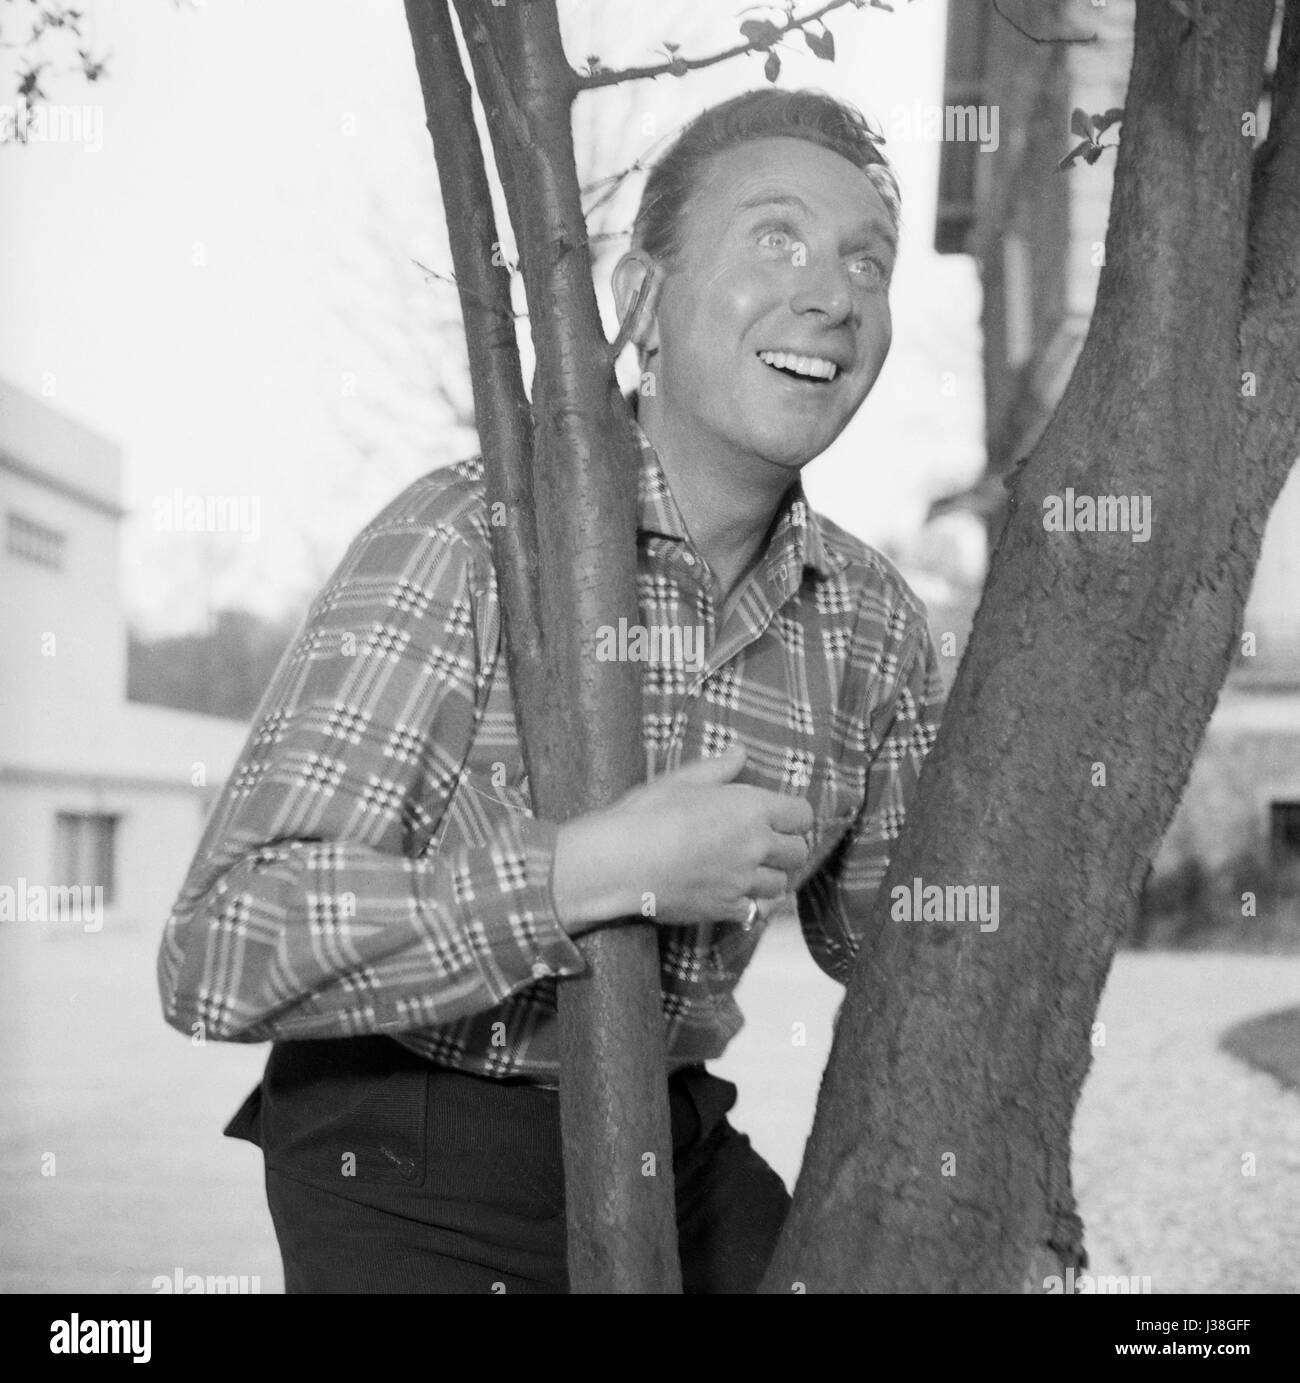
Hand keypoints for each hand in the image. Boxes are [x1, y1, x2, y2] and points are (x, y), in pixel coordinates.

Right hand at [552, 744, 812, 932]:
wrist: (620, 861)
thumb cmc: (647, 814)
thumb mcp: (681, 780)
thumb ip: (718, 768)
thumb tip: (740, 752)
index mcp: (752, 808)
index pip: (802, 815)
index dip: (793, 816)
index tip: (780, 817)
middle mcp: (756, 846)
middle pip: (797, 852)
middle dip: (786, 848)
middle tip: (767, 845)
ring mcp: (742, 881)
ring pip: (780, 885)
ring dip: (770, 877)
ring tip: (751, 870)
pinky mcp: (725, 909)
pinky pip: (756, 912)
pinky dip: (752, 905)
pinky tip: (737, 895)